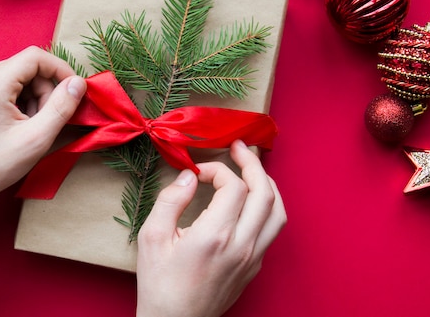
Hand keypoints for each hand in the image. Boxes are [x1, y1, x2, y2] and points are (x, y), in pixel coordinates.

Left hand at [0, 46, 86, 207]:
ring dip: (35, 100)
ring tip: (30, 129)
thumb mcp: (36, 138)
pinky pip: (9, 87)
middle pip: (29, 68)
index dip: (61, 70)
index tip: (75, 92)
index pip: (36, 57)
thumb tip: (79, 83)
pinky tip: (19, 127)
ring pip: (21, 78)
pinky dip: (22, 104)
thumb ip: (61, 107)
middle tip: (48, 122)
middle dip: (46, 92)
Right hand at [136, 140, 285, 316]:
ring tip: (252, 169)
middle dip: (252, 163)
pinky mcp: (255, 267)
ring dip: (267, 183)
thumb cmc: (159, 282)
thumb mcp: (152, 237)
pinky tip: (251, 200)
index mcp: (215, 235)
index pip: (234, 185)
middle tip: (238, 148)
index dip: (217, 169)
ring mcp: (253, 257)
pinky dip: (267, 206)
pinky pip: (273, 229)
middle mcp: (242, 245)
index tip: (198, 171)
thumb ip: (171, 200)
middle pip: (264, 192)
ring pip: (278, 211)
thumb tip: (189, 176)